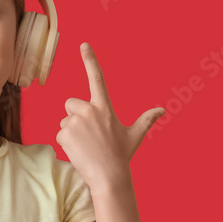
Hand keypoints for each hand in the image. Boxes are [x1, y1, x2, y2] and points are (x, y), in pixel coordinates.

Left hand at [56, 43, 165, 189]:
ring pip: (65, 120)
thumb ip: (146, 119)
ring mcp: (75, 121)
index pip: (97, 78)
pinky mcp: (64, 133)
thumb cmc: (121, 155)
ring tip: (85, 145)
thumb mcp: (135, 135)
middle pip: (71, 103)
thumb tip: (162, 110)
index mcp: (105, 107)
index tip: (84, 45)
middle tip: (88, 133)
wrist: (109, 177)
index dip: (90, 60)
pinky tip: (78, 151)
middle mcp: (89, 110)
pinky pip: (59, 133)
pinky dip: (66, 142)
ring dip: (71, 130)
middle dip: (75, 115)